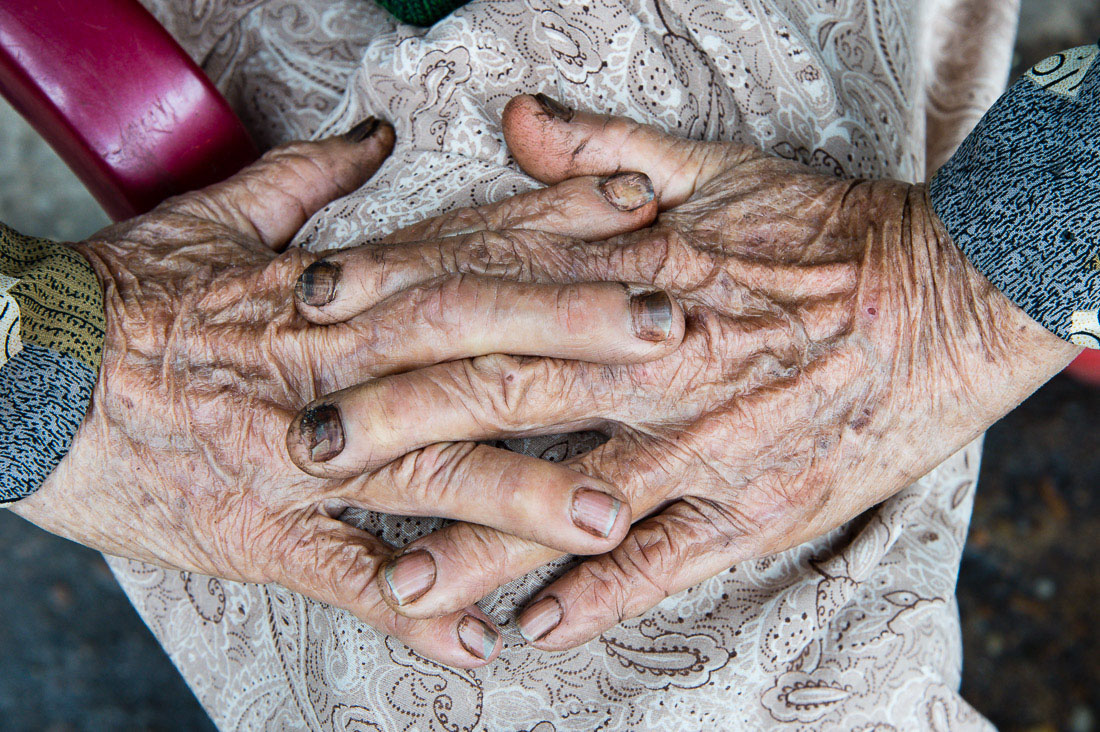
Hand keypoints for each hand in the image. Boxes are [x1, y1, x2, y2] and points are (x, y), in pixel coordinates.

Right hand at [10, 120, 683, 666]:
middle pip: (467, 342)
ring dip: (519, 494)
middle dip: (572, 336)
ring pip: (426, 469)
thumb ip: (313, 179)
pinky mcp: (256, 530)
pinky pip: (342, 576)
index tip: (642, 214)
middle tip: (671, 340)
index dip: (556, 228)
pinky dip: (407, 609)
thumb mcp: (219, 218)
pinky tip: (476, 642)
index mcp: (333, 290)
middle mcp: (332, 364)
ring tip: (609, 518)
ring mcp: (298, 452)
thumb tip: (380, 136)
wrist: (21, 363)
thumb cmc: (126, 294)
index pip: (465, 248)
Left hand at [329, 95, 1078, 650]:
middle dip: (403, 421)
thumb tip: (518, 119)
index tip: (315, 313)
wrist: (949, 298)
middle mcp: (659, 361)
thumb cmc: (826, 236)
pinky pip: (670, 561)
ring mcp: (708, 443)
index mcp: (641, 276)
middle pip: (509, 390)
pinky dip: (605, 593)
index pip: (495, 286)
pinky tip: (541, 627)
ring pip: (574, 493)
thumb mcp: (717, 171)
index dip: (398, 298)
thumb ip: (604, 148)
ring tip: (402, 583)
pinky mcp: (759, 508)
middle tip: (313, 451)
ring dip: (485, 540)